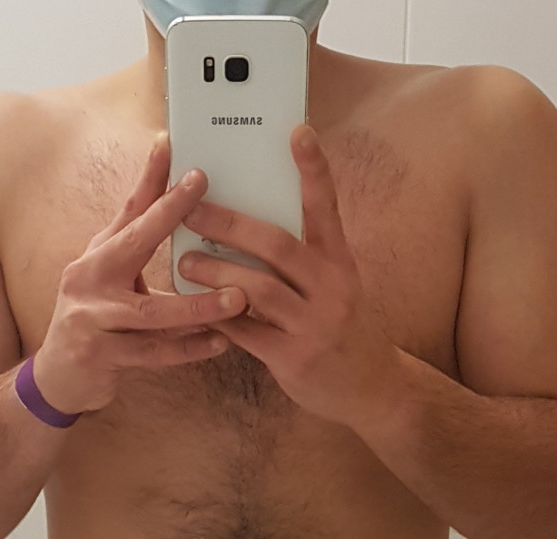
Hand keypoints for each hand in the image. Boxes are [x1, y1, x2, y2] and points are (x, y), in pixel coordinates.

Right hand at [33, 135, 246, 415]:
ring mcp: (90, 319)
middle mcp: (88, 279)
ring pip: (151, 313)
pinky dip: (189, 350)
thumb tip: (176, 198)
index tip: (173, 147)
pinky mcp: (99, 356)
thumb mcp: (111, 276)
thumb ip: (138, 245)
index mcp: (97, 255)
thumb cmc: (96, 318)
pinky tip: (221, 343)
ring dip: (198, 307)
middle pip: (133, 244)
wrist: (59, 375)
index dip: (151, 179)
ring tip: (239, 299)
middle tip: (206, 198)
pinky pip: (153, 354)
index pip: (128, 210)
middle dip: (167, 215)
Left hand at [176, 124, 400, 426]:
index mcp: (340, 263)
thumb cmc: (342, 328)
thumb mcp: (336, 285)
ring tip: (186, 262)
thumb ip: (304, 258)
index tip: (298, 131)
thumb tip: (251, 224)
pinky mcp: (296, 359)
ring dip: (217, 273)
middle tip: (191, 209)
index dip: (314, 170)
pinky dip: (219, 318)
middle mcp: (332, 288)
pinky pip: (249, 334)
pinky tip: (196, 309)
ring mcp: (315, 325)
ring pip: (259, 290)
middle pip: (278, 245)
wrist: (370, 388)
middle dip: (230, 225)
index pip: (326, 208)